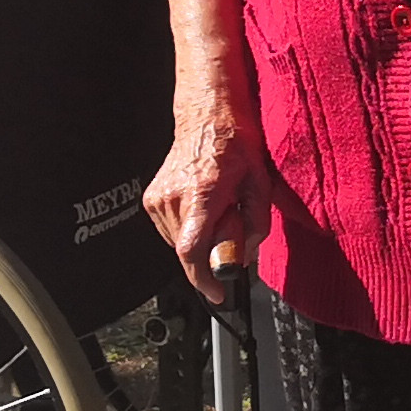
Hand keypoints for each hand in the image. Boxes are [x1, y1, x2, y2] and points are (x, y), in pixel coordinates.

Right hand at [144, 101, 265, 297]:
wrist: (207, 117)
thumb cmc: (235, 143)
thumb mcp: (260, 183)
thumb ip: (256, 225)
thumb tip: (245, 255)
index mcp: (202, 193)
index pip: (191, 250)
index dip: (203, 279)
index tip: (217, 293)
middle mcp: (173, 197)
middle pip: (188, 251)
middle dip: (212, 252)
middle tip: (230, 225)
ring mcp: (158, 198)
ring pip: (178, 244)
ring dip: (200, 239)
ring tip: (216, 209)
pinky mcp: (150, 199)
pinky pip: (170, 231)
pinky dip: (188, 228)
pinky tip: (201, 207)